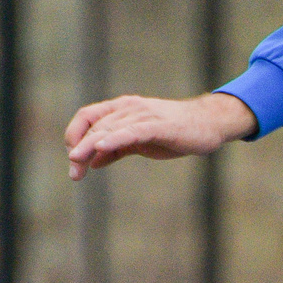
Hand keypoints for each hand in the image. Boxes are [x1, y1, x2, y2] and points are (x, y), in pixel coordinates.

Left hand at [63, 92, 255, 178]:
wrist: (208, 124)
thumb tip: (93, 161)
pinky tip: (100, 147)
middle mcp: (128, 108)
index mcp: (122, 109)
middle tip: (74, 174)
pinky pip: (131, 131)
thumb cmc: (174, 133)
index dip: (74, 136)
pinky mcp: (158, 125)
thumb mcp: (140, 142)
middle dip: (79, 150)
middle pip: (94, 126)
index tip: (73, 160)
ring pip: (108, 129)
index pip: (87, 117)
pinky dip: (114, 138)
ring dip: (89, 148)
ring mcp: (143, 115)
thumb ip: (117, 149)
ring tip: (76, 165)